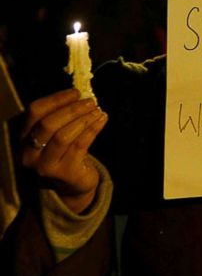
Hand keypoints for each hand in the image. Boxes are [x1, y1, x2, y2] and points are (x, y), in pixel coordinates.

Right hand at [20, 89, 107, 213]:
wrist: (73, 183)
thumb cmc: (66, 151)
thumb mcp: (56, 133)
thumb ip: (61, 116)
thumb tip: (79, 95)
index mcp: (23, 137)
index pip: (34, 112)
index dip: (56, 99)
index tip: (76, 92)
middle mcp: (28, 153)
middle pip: (48, 124)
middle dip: (72, 110)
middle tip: (90, 102)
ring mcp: (45, 165)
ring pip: (63, 136)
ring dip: (84, 119)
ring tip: (98, 111)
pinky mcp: (64, 173)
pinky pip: (80, 145)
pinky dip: (93, 129)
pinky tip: (102, 120)